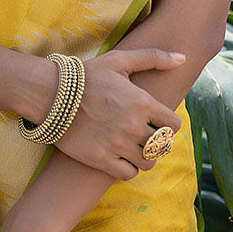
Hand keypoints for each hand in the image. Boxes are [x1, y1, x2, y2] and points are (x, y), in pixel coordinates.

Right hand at [54, 47, 184, 179]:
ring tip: (134, 149)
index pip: (174, 125)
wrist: (50, 94)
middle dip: (157, 142)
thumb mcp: (119, 60)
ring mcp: (117, 144)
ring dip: (145, 157)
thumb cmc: (86, 76)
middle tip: (144, 137)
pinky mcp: (101, 159)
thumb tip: (182, 58)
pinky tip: (121, 159)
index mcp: (142, 102)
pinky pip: (129, 174)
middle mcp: (133, 126)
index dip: (168, 125)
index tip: (157, 124)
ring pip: (148, 162)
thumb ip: (153, 57)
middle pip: (163, 145)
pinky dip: (129, 169)